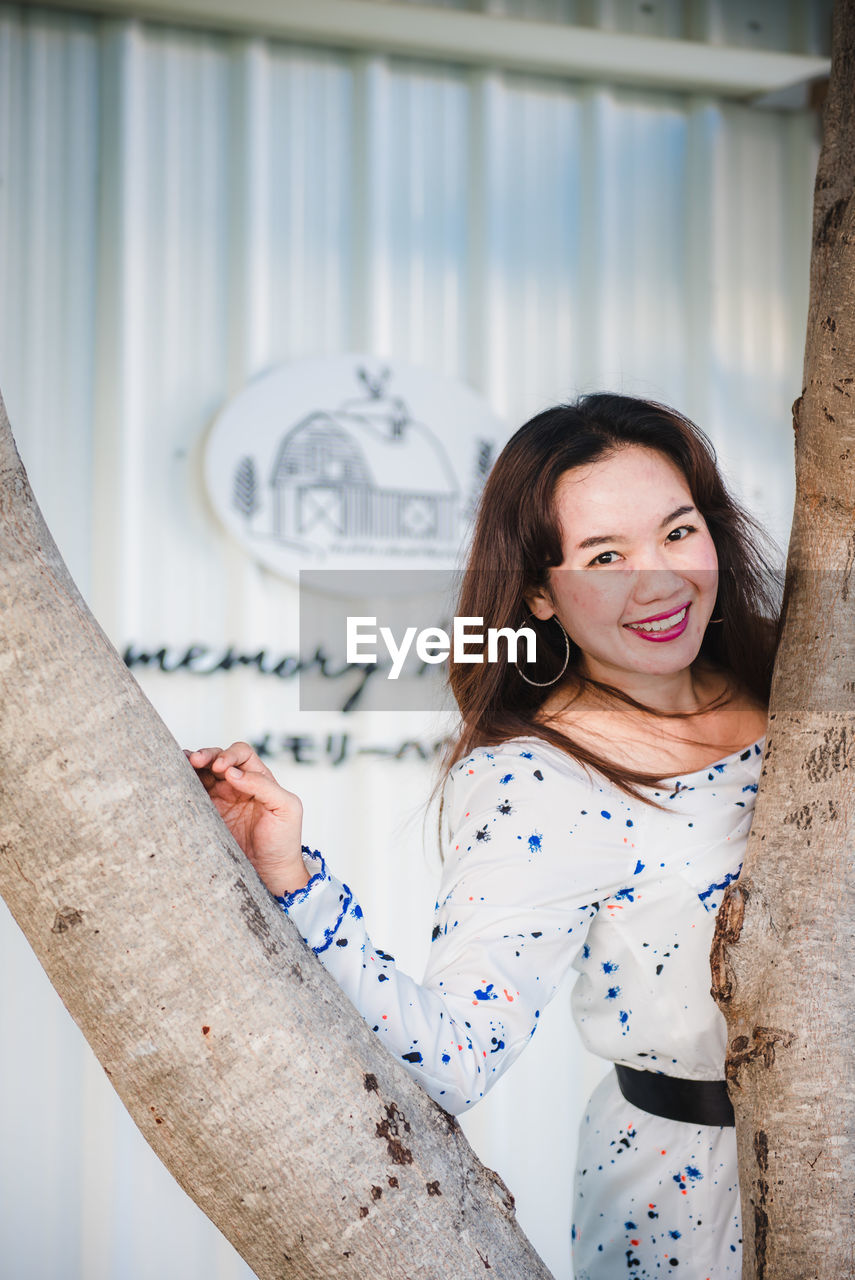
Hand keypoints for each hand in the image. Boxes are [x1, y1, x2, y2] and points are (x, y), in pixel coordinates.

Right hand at [184, 742, 308, 896]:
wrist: (270, 872)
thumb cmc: (284, 840)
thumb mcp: (286, 808)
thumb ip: (264, 786)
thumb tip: (233, 773)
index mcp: (259, 778)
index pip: (242, 755)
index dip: (230, 755)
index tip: (222, 768)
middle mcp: (238, 785)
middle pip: (218, 759)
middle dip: (207, 755)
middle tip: (195, 760)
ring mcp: (220, 799)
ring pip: (203, 773)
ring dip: (192, 765)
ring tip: (183, 763)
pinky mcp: (207, 814)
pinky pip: (193, 794)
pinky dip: (184, 783)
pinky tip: (177, 779)